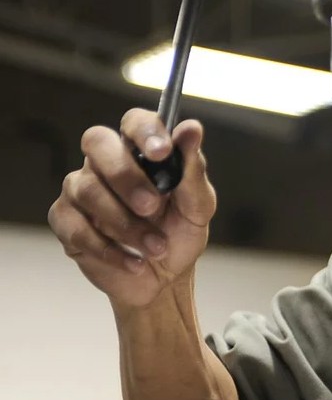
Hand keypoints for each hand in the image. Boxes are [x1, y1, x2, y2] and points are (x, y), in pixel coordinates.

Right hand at [48, 109, 216, 308]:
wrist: (165, 278)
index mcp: (141, 152)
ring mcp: (81, 190)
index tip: (163, 151)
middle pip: (97, 143)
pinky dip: (110, 248)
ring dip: (125, 223)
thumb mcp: (197, 206)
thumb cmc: (180, 232)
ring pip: (87, 190)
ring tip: (156, 247)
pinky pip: (77, 227)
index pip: (134, 122)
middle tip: (152, 206)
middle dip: (124, 174)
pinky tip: (135, 262)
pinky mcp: (66, 221)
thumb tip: (192, 129)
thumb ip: (193, 169)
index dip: (145, 131)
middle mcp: (106, 163)